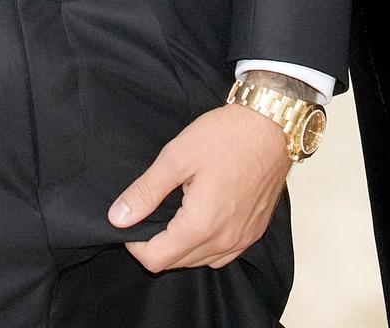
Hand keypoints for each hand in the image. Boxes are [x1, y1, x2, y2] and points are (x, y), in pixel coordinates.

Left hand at [112, 105, 289, 271]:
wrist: (272, 125)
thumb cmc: (227, 136)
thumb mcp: (177, 157)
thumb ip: (146, 191)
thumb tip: (118, 217)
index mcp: (201, 225)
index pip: (156, 259)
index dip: (135, 244)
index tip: (132, 220)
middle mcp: (225, 240)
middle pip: (177, 263)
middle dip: (157, 245)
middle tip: (152, 211)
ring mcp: (243, 238)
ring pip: (201, 261)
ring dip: (181, 247)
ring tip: (174, 214)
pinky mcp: (255, 231)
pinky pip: (223, 254)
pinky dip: (206, 246)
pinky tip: (200, 221)